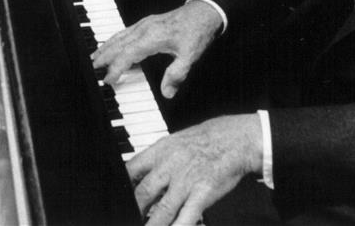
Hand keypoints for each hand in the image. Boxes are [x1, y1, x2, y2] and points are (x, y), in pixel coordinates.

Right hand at [91, 0, 221, 98]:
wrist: (205, 11)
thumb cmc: (197, 31)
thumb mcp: (190, 57)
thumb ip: (177, 75)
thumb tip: (167, 93)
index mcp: (152, 38)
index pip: (127, 55)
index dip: (116, 69)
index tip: (108, 80)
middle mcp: (145, 29)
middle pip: (118, 44)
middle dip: (104, 56)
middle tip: (92, 67)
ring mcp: (145, 24)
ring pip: (120, 35)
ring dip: (106, 46)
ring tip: (95, 56)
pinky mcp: (149, 22)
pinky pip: (126, 31)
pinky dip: (115, 39)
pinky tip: (113, 44)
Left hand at [129, 115, 262, 225]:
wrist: (236, 138)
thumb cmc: (207, 140)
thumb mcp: (176, 141)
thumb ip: (158, 159)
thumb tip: (141, 174)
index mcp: (160, 150)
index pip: (131, 170)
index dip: (121, 188)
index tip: (118, 200)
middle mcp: (170, 166)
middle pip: (142, 193)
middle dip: (134, 211)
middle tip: (128, 219)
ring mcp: (186, 181)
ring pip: (161, 210)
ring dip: (151, 225)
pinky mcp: (203, 193)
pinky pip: (187, 216)